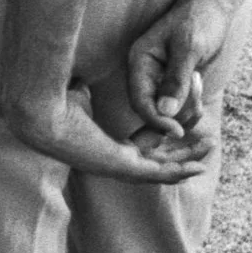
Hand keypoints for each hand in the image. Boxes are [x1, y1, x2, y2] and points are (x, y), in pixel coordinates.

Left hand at [5, 81, 213, 183]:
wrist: (43, 111)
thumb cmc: (55, 100)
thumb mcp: (79, 92)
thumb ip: (87, 91)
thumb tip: (82, 79)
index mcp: (105, 146)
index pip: (143, 149)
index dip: (164, 142)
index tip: (182, 131)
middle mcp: (113, 161)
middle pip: (158, 162)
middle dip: (183, 154)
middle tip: (206, 144)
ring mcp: (118, 167)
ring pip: (162, 170)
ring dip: (187, 162)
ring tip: (209, 153)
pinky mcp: (122, 167)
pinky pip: (158, 172)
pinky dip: (179, 170)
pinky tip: (198, 166)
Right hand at [126, 0, 239, 137]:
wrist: (213, 8)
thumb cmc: (199, 20)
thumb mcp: (189, 49)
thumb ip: (177, 80)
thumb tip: (165, 111)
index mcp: (139, 61)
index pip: (139, 101)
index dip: (156, 120)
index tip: (178, 131)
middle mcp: (144, 73)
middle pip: (153, 111)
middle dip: (177, 112)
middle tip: (197, 96)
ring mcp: (158, 79)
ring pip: (168, 112)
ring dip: (187, 106)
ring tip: (199, 81)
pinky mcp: (173, 83)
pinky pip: (179, 106)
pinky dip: (192, 104)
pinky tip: (199, 83)